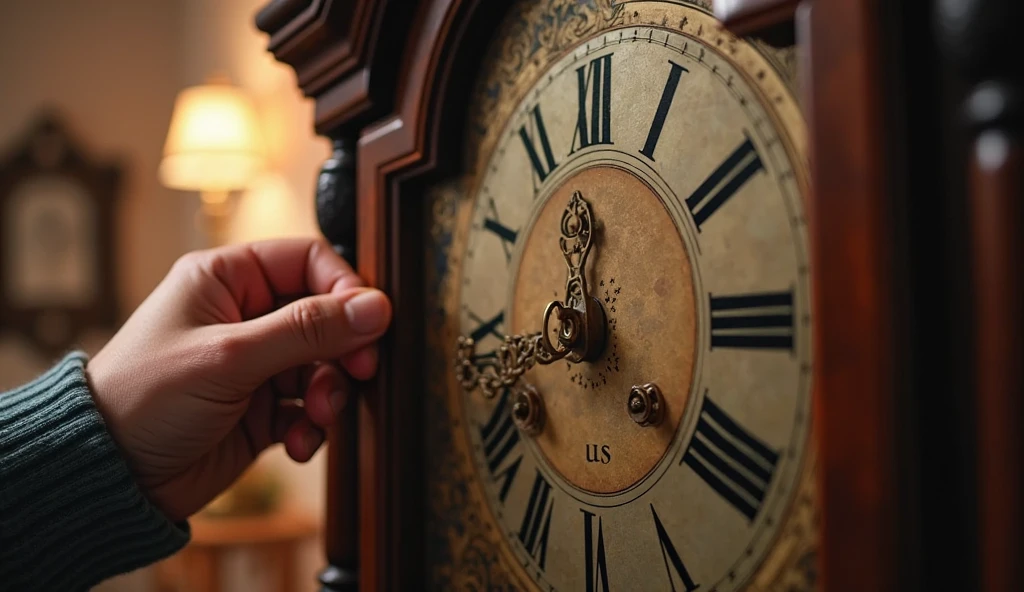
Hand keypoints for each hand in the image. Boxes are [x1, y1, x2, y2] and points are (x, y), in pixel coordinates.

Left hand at [85, 239, 391, 521]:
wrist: (110, 477)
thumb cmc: (145, 399)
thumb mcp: (230, 357)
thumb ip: (307, 330)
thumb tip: (376, 308)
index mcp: (226, 279)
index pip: (308, 260)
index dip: (344, 288)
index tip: (368, 323)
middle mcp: (243, 315)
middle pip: (324, 315)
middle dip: (343, 348)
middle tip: (359, 371)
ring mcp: (254, 364)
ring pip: (324, 365)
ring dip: (330, 392)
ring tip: (318, 415)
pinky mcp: (261, 409)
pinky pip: (310, 407)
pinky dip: (314, 426)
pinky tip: (300, 443)